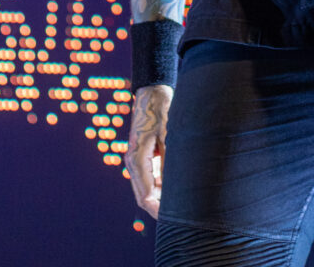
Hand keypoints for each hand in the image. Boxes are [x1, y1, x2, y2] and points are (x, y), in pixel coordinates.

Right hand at [124, 83, 172, 219]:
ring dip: (160, 196)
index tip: (172, 218)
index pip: (145, 195)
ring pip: (146, 187)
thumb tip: (174, 187)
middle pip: (144, 195)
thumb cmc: (162, 112)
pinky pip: (149, 177)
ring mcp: (135, 159)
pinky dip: (160, 185)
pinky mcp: (141, 156)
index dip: (158, 210)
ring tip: (182, 204)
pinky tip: (175, 187)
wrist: (152, 94)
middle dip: (159, 207)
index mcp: (136, 159)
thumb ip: (169, 163)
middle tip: (180, 217)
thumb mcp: (169, 137)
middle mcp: (132, 162)